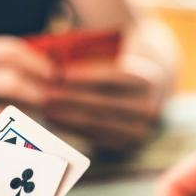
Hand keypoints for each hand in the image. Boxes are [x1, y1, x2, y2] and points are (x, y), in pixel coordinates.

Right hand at [0, 36, 54, 151]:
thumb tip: (45, 65)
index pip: (6, 51)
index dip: (36, 62)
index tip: (54, 73)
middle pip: (9, 81)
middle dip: (39, 91)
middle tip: (54, 99)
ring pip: (3, 113)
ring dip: (29, 118)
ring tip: (44, 120)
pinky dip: (8, 138)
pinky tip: (20, 139)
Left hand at [43, 54, 166, 152]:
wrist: (151, 86)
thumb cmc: (122, 60)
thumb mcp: (116, 49)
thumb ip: (91, 49)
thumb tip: (55, 50)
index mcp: (150, 79)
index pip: (116, 77)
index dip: (88, 76)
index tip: (61, 73)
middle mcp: (150, 107)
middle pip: (104, 103)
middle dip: (71, 99)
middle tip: (44, 93)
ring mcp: (141, 131)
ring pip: (98, 123)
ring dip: (68, 116)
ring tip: (44, 108)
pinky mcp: (128, 146)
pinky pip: (96, 138)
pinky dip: (73, 129)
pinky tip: (53, 121)